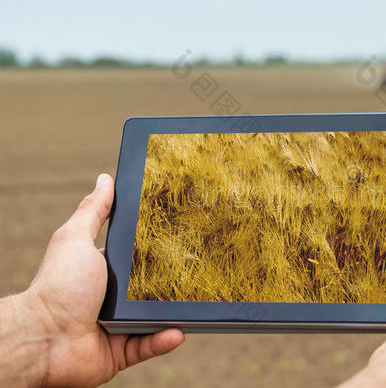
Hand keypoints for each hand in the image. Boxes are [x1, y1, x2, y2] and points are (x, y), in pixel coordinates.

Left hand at [1, 174, 183, 387]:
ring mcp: (118, 325)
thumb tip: (106, 178)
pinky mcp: (121, 350)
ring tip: (196, 304)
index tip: (182, 240)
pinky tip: (178, 331)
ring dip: (174, 314)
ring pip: (156, 318)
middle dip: (172, 283)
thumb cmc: (58, 284)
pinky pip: (149, 344)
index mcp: (105, 271)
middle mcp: (112, 298)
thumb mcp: (76, 238)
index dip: (157, 250)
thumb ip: (94, 211)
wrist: (44, 338)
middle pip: (151, 288)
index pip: (137, 258)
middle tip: (198, 273)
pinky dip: (164, 339)